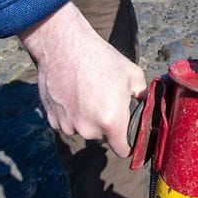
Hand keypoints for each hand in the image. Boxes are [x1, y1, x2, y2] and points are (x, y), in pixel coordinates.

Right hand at [18, 2, 146, 157]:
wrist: (64, 46)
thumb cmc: (101, 58)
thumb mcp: (133, 74)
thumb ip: (143, 96)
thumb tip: (145, 105)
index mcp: (112, 122)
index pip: (123, 150)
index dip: (128, 144)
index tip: (127, 135)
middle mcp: (89, 129)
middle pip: (103, 138)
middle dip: (106, 125)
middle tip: (105, 101)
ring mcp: (68, 125)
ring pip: (83, 130)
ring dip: (86, 119)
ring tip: (87, 94)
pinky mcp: (52, 119)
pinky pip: (66, 123)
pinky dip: (70, 114)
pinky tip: (72, 94)